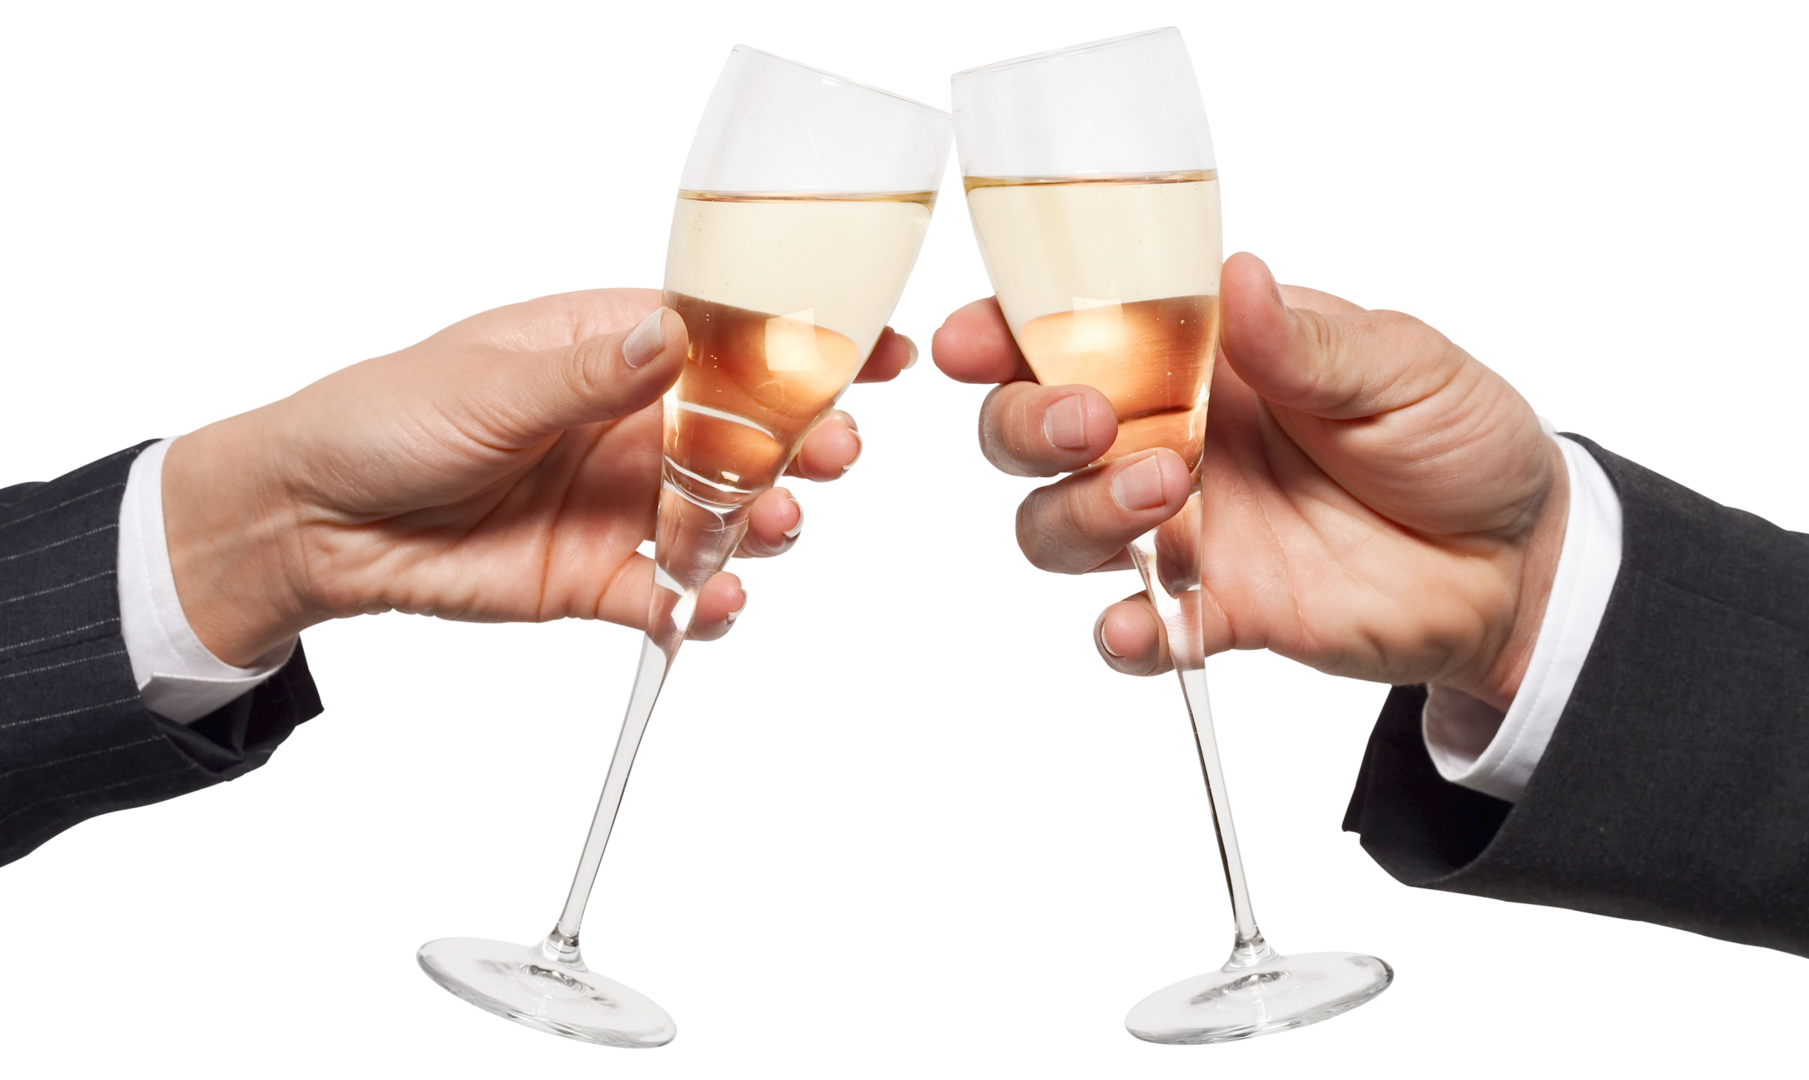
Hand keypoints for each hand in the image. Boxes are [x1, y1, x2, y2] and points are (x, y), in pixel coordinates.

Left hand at [162, 287, 914, 665]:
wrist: (310, 525)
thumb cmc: (382, 421)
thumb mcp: (485, 386)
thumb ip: (587, 374)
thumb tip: (669, 336)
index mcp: (607, 349)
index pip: (726, 335)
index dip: (803, 339)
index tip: (874, 348)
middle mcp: (628, 424)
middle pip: (746, 430)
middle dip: (802, 440)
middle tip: (834, 451)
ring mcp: (619, 503)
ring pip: (724, 515)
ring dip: (764, 524)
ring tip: (771, 529)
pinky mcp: (597, 578)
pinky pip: (669, 596)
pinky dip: (701, 607)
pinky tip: (709, 604)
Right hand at [929, 252, 1566, 711]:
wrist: (1520, 561)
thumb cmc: (1455, 438)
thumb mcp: (1400, 364)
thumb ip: (1308, 342)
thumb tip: (1238, 281)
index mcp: (1202, 359)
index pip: (1078, 333)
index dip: (1008, 333)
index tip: (976, 338)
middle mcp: (1173, 440)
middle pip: (1035, 435)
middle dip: (1029, 427)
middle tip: (1087, 421)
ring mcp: (1188, 529)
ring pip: (1061, 528)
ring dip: (1082, 515)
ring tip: (1167, 495)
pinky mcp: (1219, 610)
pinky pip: (1142, 629)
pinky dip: (1125, 634)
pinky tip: (1139, 627)